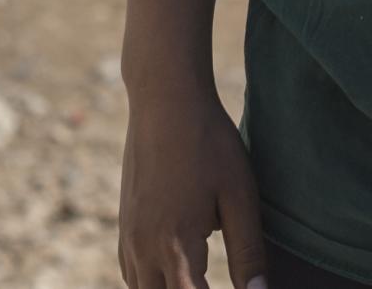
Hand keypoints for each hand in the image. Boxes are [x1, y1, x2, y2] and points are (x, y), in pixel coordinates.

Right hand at [118, 82, 267, 288]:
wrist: (166, 100)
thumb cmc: (210, 144)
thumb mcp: (240, 195)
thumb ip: (248, 252)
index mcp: (175, 245)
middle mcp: (144, 248)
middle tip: (216, 280)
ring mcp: (128, 237)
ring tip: (203, 279)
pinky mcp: (124, 224)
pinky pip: (131, 273)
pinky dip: (152, 282)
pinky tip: (177, 272)